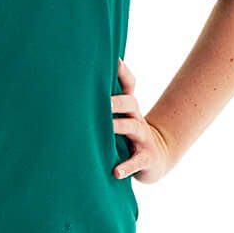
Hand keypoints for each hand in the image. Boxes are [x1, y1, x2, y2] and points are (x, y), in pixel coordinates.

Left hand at [111, 57, 178, 184]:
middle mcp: (136, 118)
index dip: (122, 71)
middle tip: (102, 100)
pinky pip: (136, 161)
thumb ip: (105, 100)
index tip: (113, 59)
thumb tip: (77, 80)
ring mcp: (142, 138)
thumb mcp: (121, 116)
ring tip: (108, 127)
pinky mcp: (145, 158)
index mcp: (129, 106)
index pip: (128, 84)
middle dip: (116, 100)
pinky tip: (116, 172)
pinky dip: (126, 167)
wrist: (156, 157)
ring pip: (132, 127)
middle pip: (129, 102)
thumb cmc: (128, 133)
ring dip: (120, 126)